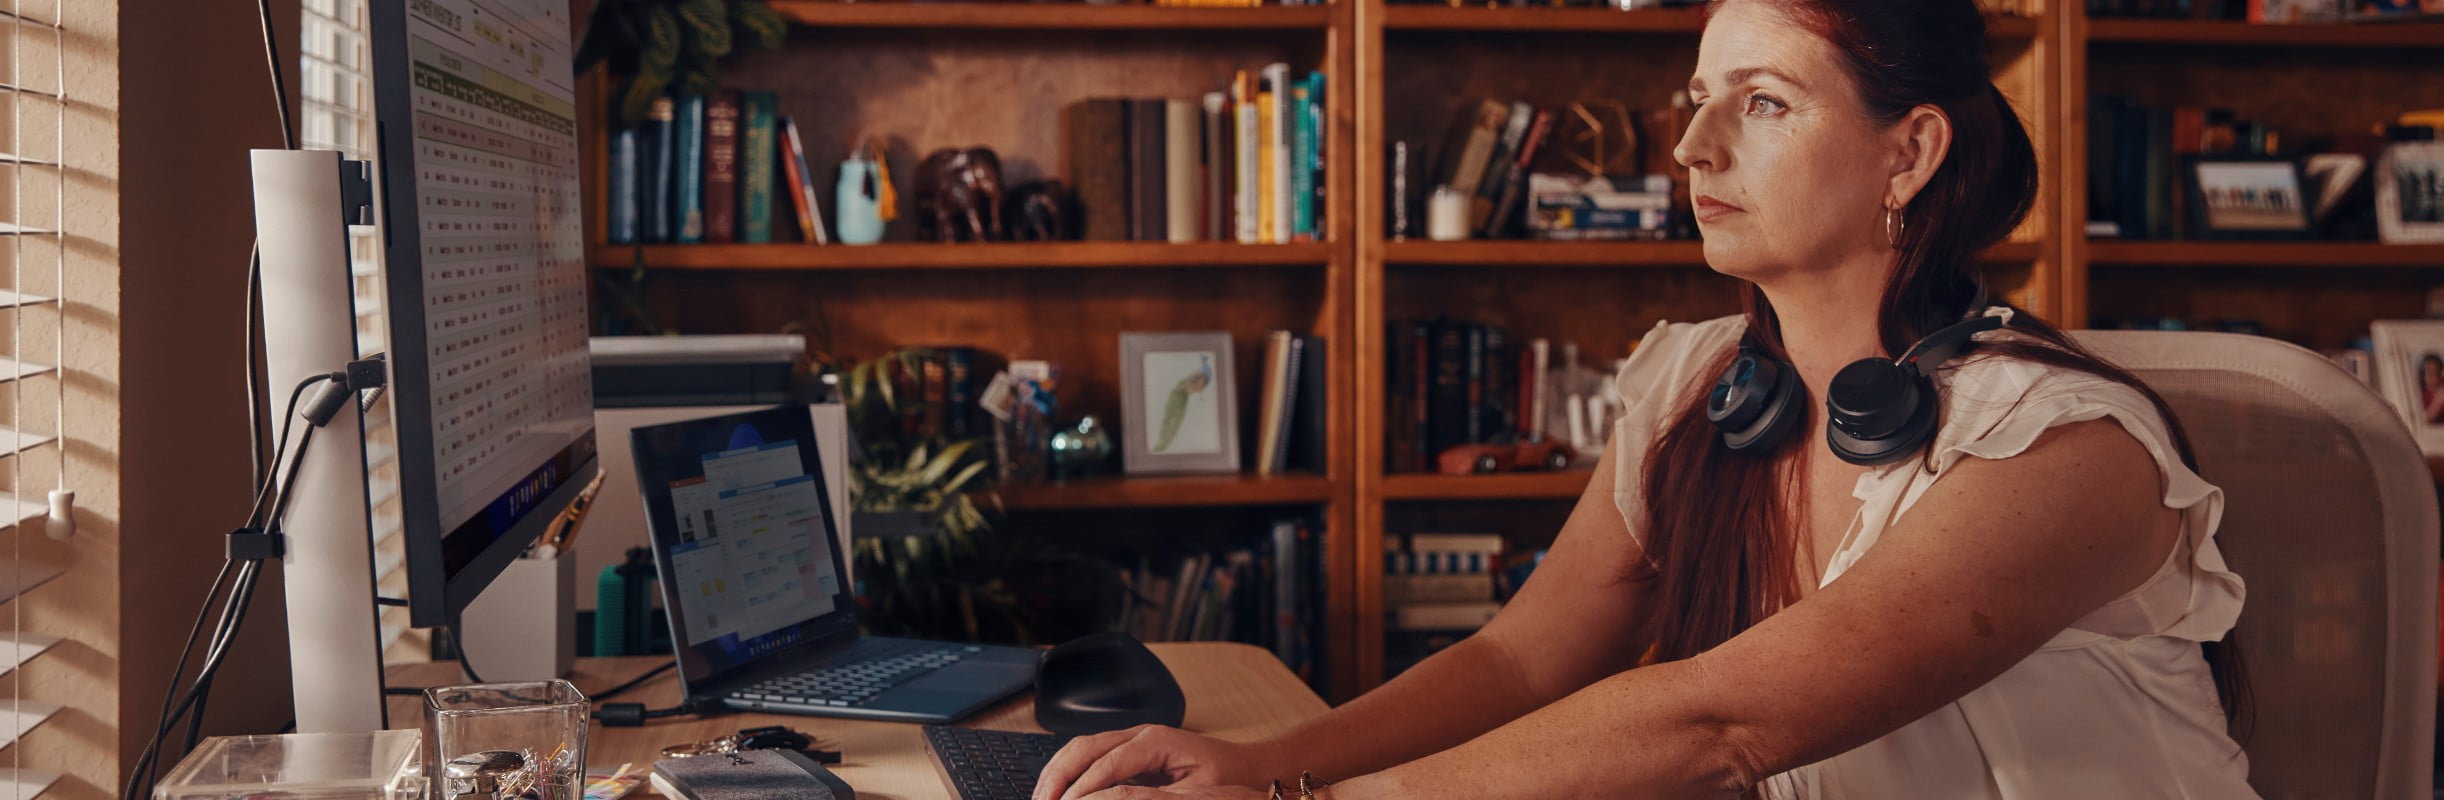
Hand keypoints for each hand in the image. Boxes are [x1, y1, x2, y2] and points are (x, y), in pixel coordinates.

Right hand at [1033, 725, 1274, 799]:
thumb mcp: (1194, 795)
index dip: (1080, 789)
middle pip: (1084, 747)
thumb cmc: (1229, 780)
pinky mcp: (1133, 751)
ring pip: (1082, 747)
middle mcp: (1140, 734)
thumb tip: (1111, 799)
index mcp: (1155, 741)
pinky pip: (1092, 756)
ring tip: (1042, 798)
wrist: (1250, 768)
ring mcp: (1134, 739)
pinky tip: (1060, 792)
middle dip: (1057, 776)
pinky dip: (1071, 772)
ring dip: (1058, 772)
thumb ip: (1151, 799)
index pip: (1105, 764)